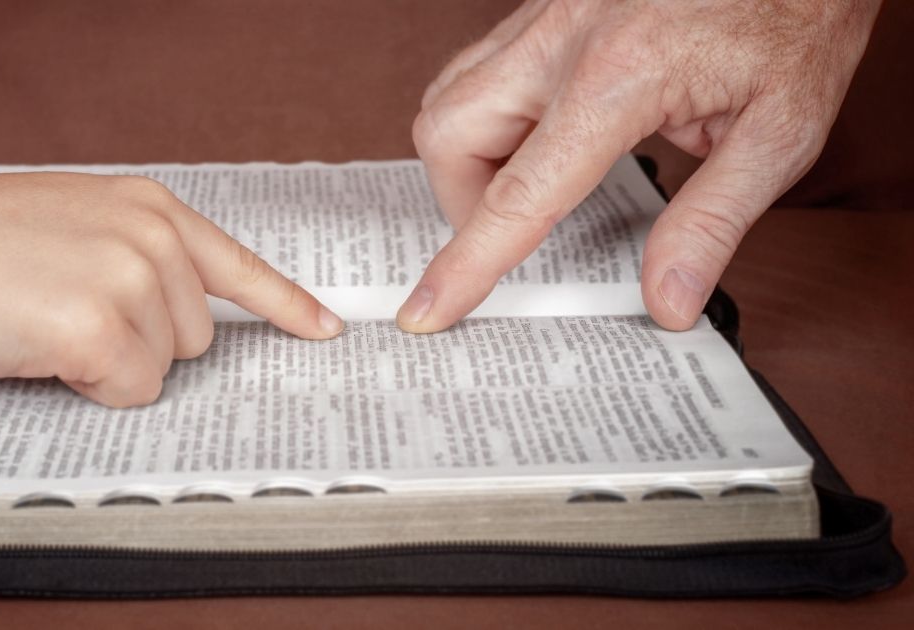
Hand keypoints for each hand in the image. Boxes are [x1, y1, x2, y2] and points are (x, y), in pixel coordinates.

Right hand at [0, 173, 341, 436]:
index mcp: (148, 206)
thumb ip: (136, 252)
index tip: (324, 330)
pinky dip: (90, 387)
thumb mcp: (73, 221)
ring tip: (47, 324)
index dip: (286, 305)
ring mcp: (130, 279)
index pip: (237, 264)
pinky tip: (42, 349)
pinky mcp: (101, 328)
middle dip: (142, 342)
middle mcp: (152, 236)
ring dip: (112, 364)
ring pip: (163, 368)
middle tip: (68, 314)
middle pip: (196, 336)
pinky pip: (130, 391)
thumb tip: (178, 315)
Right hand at [400, 0, 880, 331]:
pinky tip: (547, 128)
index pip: (516, 196)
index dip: (466, 263)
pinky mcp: (550, 3)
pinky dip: (490, 111)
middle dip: (461, 199)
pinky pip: (482, 64)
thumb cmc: (798, 13)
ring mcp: (548, 13)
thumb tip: (669, 298)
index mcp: (617, 79)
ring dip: (469, 154)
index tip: (427, 309)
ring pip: (450, 93)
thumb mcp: (782, 130)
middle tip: (517, 229)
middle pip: (446, 133)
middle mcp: (563, 40)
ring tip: (531, 182)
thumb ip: (713, 220)